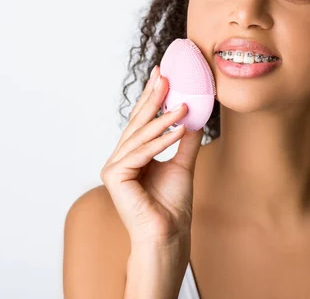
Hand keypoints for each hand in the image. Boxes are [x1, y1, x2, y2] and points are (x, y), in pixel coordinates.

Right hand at [100, 66, 203, 245]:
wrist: (169, 236)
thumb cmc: (173, 206)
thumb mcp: (183, 164)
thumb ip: (186, 140)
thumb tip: (196, 117)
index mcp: (132, 156)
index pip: (142, 122)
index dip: (152, 98)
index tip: (163, 75)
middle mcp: (119, 159)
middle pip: (137, 123)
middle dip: (152, 97)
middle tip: (165, 75)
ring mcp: (114, 167)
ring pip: (140, 135)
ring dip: (163, 118)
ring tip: (184, 104)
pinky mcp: (114, 176)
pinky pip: (142, 152)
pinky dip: (162, 140)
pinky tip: (180, 128)